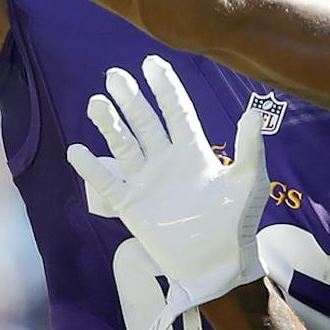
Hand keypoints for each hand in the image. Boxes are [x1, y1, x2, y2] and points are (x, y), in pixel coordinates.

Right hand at [67, 56, 267, 329]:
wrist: (217, 266)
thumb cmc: (236, 224)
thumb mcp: (248, 184)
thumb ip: (248, 150)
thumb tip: (253, 112)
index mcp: (193, 152)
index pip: (176, 112)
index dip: (164, 88)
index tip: (151, 63)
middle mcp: (166, 162)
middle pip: (144, 123)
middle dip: (130, 99)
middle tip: (115, 76)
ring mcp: (146, 183)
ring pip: (123, 146)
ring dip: (110, 125)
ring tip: (97, 103)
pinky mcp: (131, 207)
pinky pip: (107, 184)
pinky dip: (91, 169)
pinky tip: (76, 151)